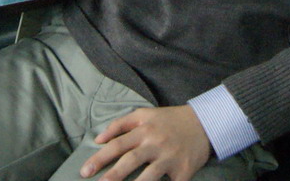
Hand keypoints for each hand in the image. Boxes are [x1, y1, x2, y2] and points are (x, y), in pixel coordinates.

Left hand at [82, 106, 211, 180]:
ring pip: (149, 176)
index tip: (85, 171)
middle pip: (130, 161)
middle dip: (112, 176)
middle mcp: (156, 143)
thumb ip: (120, 124)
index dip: (99, 158)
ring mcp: (170, 158)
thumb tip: (98, 139)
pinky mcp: (183, 171)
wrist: (204, 123)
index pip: (117, 145)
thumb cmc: (169, 120)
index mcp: (144, 130)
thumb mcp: (145, 115)